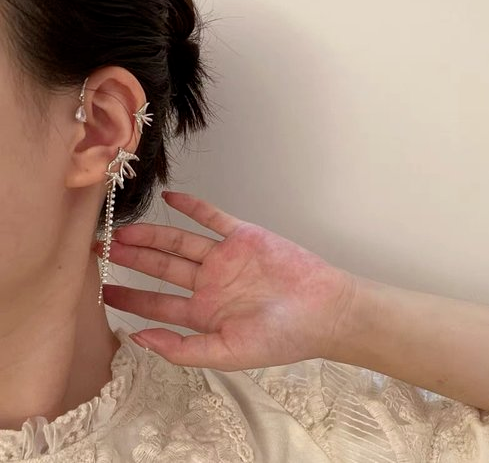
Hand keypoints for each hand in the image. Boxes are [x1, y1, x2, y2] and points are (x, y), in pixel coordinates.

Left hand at [95, 191, 355, 370]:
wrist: (323, 309)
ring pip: (180, 241)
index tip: (103, 292)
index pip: (159, 305)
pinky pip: (212, 217)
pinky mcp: (243, 235)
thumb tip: (137, 340)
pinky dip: (192, 207)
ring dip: (153, 234)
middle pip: (163, 268)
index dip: (130, 298)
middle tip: (101, 250)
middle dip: (132, 260)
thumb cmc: (281, 337)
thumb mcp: (228, 353)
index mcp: (205, 312)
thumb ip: (182, 349)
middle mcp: (210, 283)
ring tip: (123, 230)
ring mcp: (225, 257)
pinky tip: (170, 198)